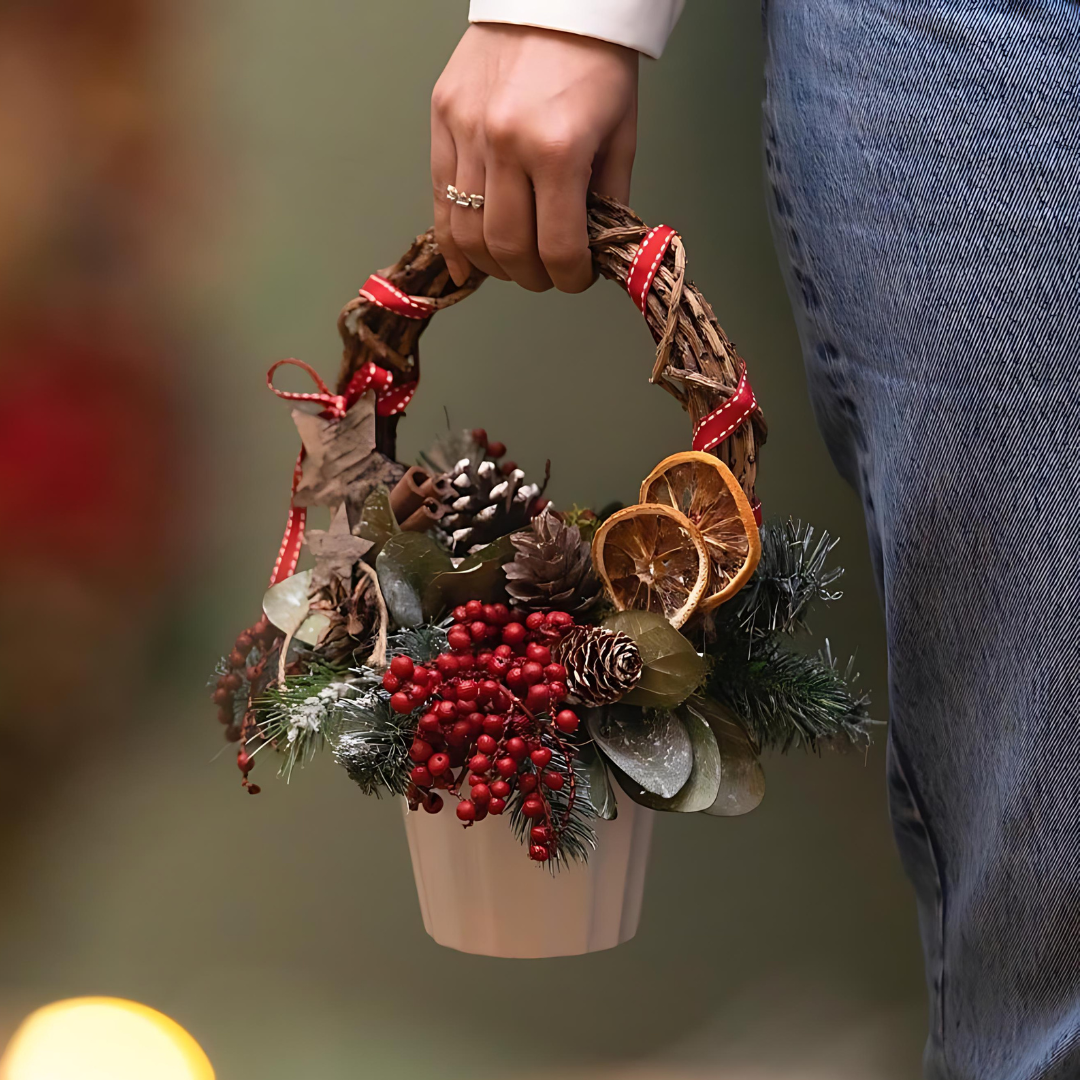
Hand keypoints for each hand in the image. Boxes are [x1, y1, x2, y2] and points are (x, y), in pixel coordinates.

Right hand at [431, 24, 637, 292]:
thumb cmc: (595, 61)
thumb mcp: (620, 135)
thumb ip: (607, 199)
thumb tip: (593, 250)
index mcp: (558, 150)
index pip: (558, 247)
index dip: (570, 278)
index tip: (576, 278)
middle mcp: (506, 144)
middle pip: (508, 248)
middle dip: (531, 276)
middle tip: (545, 275)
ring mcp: (468, 132)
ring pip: (467, 231)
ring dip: (491, 263)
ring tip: (511, 265)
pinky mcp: (443, 119)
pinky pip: (439, 197)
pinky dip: (451, 240)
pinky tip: (466, 263)